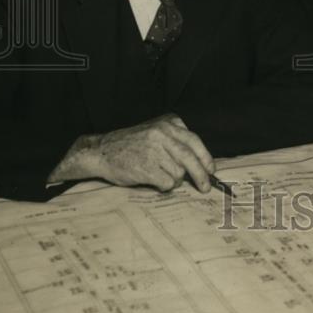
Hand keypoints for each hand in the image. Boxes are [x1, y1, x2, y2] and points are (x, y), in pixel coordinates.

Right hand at [49, 114, 214, 191]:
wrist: (102, 151)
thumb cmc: (130, 144)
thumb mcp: (155, 131)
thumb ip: (175, 140)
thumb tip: (201, 163)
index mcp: (167, 124)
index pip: (194, 141)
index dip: (206, 158)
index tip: (211, 170)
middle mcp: (162, 135)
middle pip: (190, 159)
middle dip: (201, 176)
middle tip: (205, 187)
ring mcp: (155, 151)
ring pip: (179, 173)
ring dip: (174, 180)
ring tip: (160, 175)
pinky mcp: (147, 167)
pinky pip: (167, 183)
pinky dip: (164, 186)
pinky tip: (154, 180)